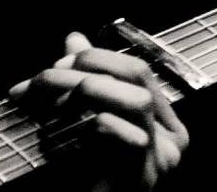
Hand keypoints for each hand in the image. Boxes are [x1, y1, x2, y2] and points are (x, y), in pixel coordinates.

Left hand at [8, 33, 187, 191]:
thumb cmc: (85, 175)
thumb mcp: (83, 117)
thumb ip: (85, 79)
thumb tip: (75, 39)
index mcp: (162, 121)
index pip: (136, 70)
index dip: (95, 58)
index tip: (56, 65)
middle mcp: (171, 138)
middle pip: (139, 76)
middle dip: (88, 66)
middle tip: (46, 77)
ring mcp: (162, 160)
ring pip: (138, 101)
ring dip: (90, 90)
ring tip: (55, 103)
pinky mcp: (145, 180)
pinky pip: (130, 139)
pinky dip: (98, 128)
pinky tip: (75, 136)